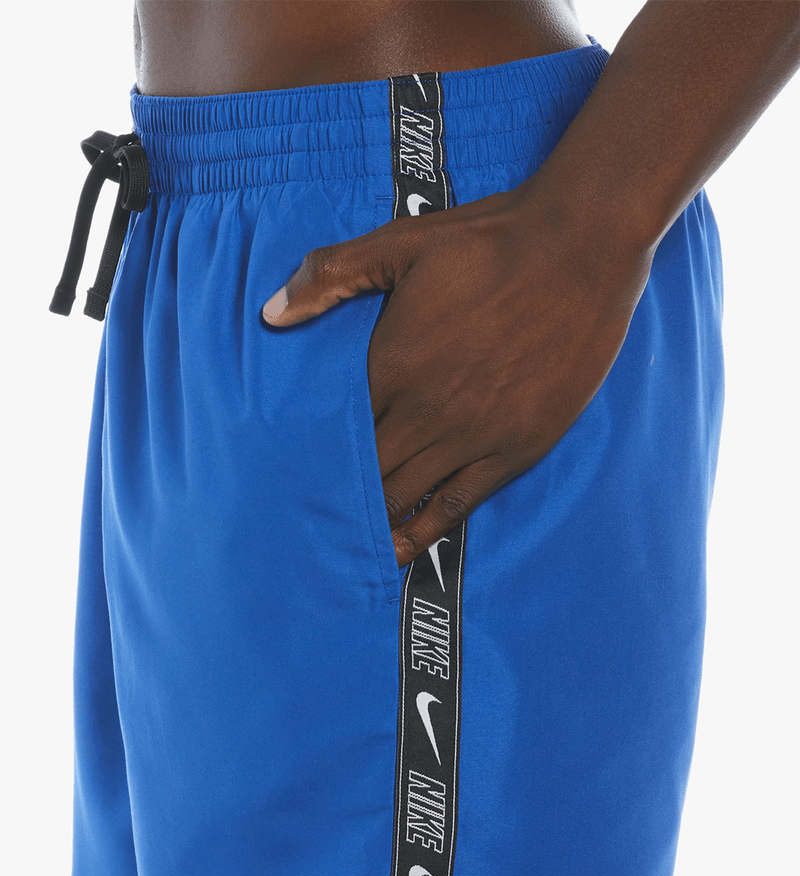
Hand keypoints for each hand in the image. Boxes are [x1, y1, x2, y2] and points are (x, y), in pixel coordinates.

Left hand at [262, 184, 653, 566]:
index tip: (285, 472)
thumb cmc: (491, 240)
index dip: (310, 452)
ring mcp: (472, 435)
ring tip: (342, 543)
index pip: (335, 426)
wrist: (582, 248)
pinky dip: (423, 530)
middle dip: (334, 492)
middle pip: (364, 469)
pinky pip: (456, 504)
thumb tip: (271, 315)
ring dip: (371, 519)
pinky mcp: (514, 449)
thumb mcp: (402, 242)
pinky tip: (401, 549)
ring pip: (403, 495)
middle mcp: (426, 409)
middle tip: (307, 515)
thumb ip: (331, 275)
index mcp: (392, 363)